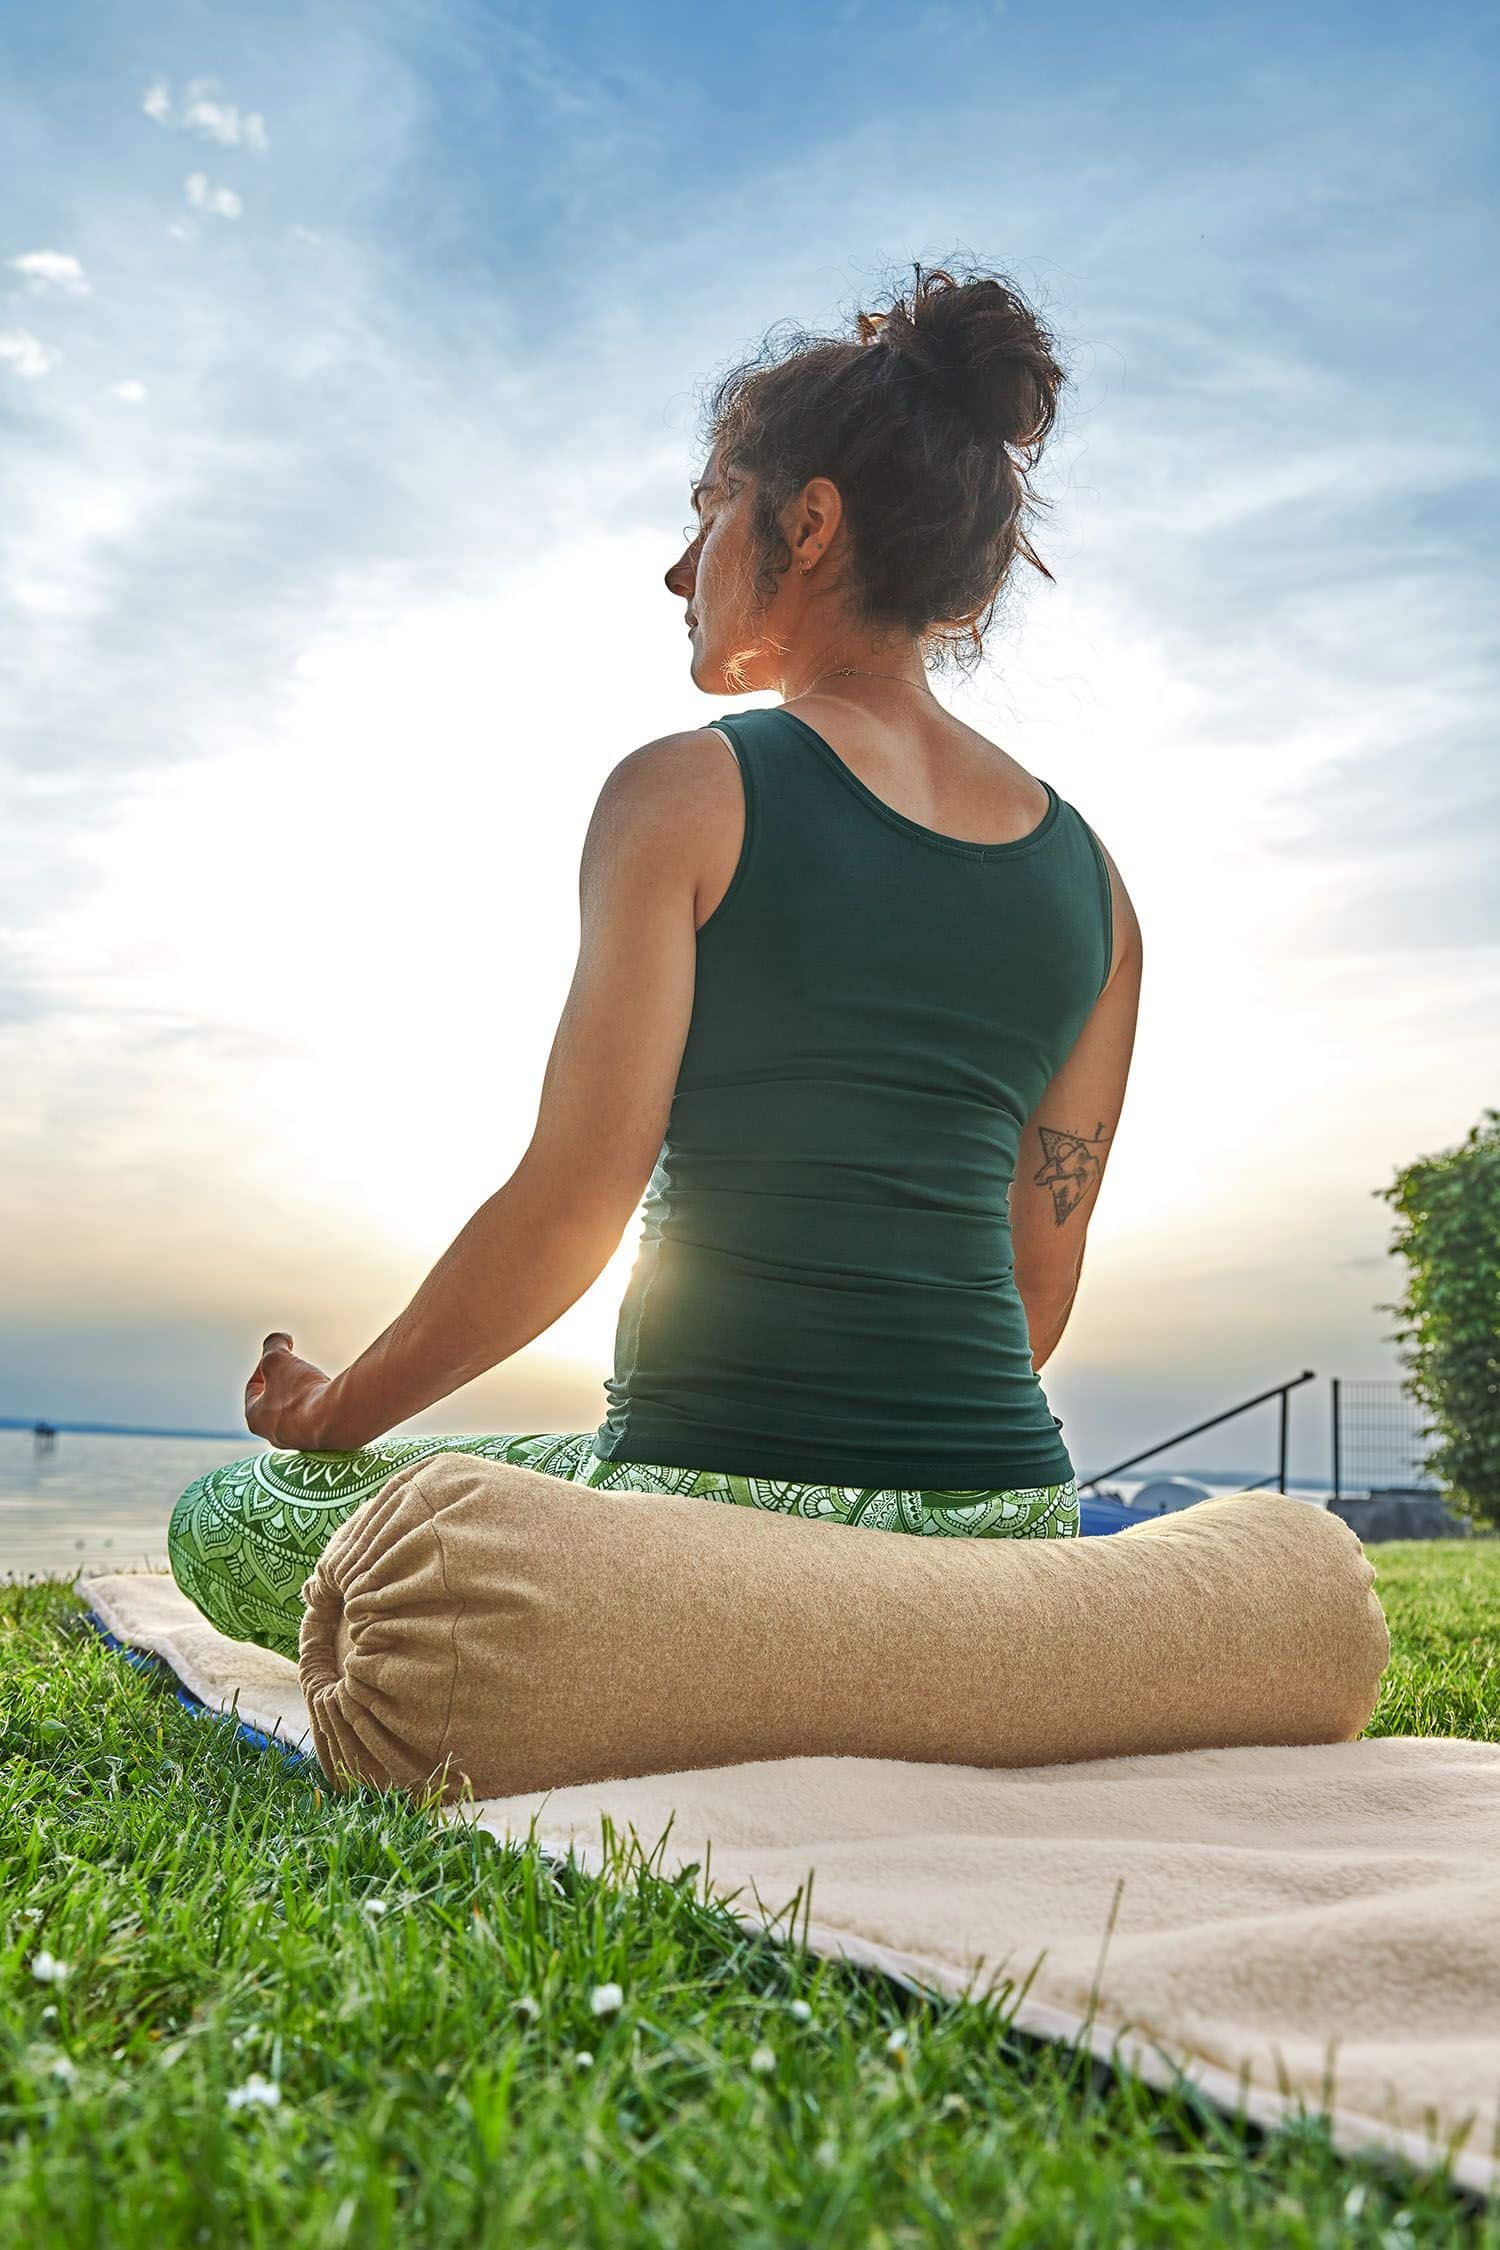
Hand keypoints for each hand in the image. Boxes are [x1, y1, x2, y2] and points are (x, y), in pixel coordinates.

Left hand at [244, 1332, 334, 1451]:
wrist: (338, 1417)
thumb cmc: (301, 1393)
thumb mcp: (278, 1359)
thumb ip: (273, 1345)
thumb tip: (279, 1339)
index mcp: (256, 1418)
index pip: (253, 1387)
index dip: (264, 1364)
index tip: (282, 1354)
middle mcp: (275, 1435)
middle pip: (275, 1401)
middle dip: (286, 1380)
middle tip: (298, 1368)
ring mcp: (300, 1441)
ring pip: (297, 1411)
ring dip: (305, 1393)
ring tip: (316, 1381)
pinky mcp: (323, 1441)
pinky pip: (318, 1419)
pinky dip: (321, 1404)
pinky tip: (330, 1394)